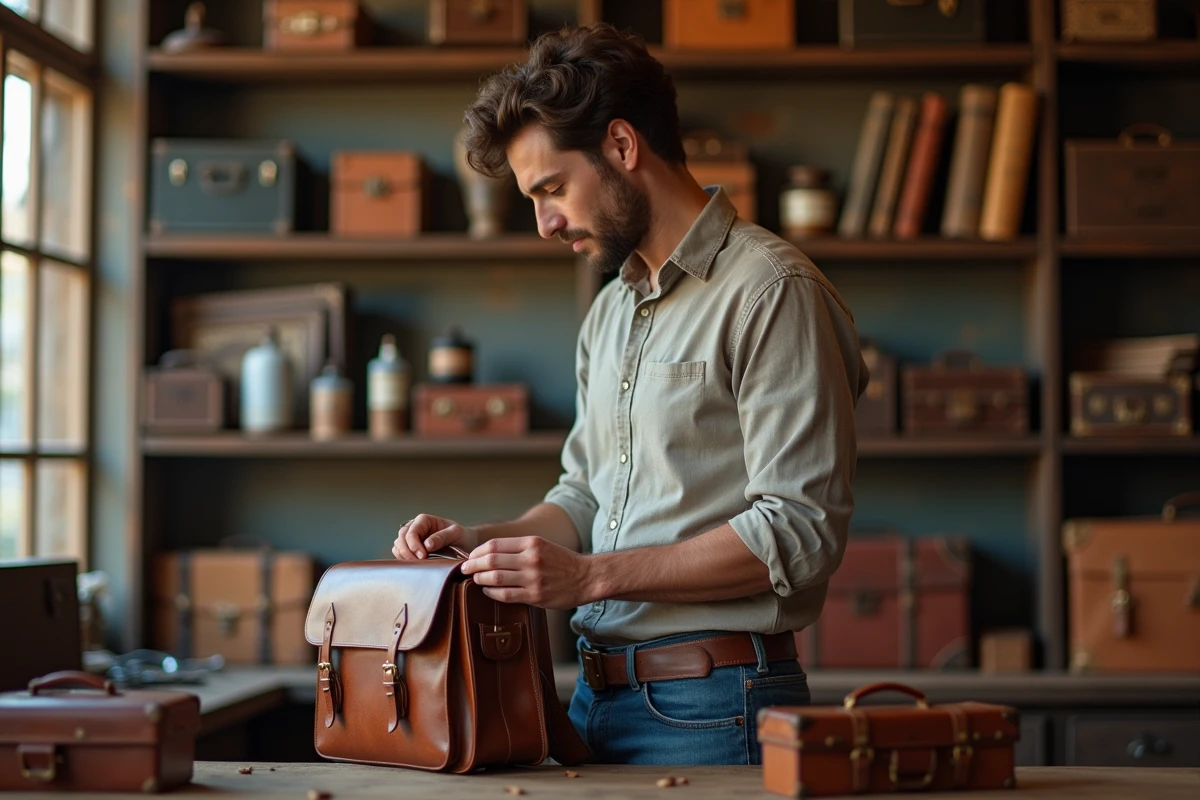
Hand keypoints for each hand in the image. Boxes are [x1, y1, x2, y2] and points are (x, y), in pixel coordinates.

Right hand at [392, 513, 477, 559]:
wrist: (465, 543)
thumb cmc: (461, 536)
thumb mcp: (455, 533)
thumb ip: (442, 537)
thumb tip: (427, 545)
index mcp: (424, 520)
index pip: (411, 532)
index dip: (414, 545)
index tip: (423, 556)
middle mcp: (415, 527)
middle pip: (401, 538)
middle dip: (407, 551)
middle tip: (419, 562)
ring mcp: (412, 538)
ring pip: (398, 545)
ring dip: (404, 555)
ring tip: (418, 563)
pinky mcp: (411, 548)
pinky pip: (400, 553)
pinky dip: (403, 559)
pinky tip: (414, 564)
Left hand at [461, 536, 593, 609]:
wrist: (586, 577)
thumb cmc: (561, 562)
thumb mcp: (542, 545)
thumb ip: (518, 548)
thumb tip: (488, 553)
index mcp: (531, 543)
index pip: (495, 545)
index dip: (477, 552)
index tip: (470, 557)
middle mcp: (531, 559)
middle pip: (491, 560)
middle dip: (472, 565)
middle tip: (464, 569)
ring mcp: (533, 578)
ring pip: (495, 578)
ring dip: (479, 578)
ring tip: (475, 579)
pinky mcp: (535, 596)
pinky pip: (505, 595)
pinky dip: (491, 592)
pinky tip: (487, 590)